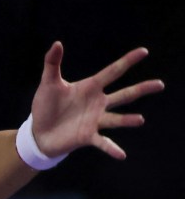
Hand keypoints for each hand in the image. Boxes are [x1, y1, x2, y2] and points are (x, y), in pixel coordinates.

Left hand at [30, 42, 164, 159]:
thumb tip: (57, 43)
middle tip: (160, 84)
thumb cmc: (46, 106)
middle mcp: (98, 103)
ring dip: (127, 120)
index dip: (127, 61)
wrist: (39, 132)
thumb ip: (52, 63)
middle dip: (141, 89)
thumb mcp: (48, 83)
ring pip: (117, 119)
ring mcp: (95, 120)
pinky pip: (103, 142)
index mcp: (90, 88)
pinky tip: (122, 155)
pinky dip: (112, 148)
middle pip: (124, 95)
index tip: (144, 51)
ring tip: (140, 120)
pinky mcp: (88, 137)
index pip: (112, 72)